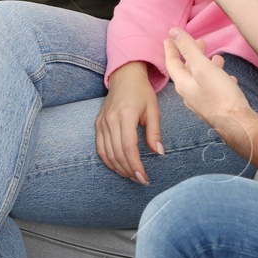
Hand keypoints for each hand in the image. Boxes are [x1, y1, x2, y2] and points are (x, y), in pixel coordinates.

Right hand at [96, 62, 161, 184]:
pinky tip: (119, 167)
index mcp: (125, 115)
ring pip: (107, 154)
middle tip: (141, 180)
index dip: (136, 165)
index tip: (144, 178)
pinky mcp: (98, 125)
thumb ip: (155, 132)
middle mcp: (110, 120)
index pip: (128, 147)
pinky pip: (100, 149)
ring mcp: (102, 123)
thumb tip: (159, 153)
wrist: (124, 76)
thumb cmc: (142, 92)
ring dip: (119, 169)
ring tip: (132, 176)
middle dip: (129, 171)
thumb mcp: (154, 109)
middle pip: (117, 154)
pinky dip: (109, 161)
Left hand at [164, 29, 255, 158]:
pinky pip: (214, 89)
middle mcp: (190, 95)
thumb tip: (174, 32)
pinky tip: (228, 77)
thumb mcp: (203, 67)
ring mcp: (202, 103)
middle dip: (193, 54)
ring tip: (217, 58)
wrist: (239, 124)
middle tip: (200, 42)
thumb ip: (188, 49)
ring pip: (202, 79)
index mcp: (184, 85)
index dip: (171, 49)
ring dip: (208, 66)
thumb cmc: (221, 96)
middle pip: (188, 70)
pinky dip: (218, 79)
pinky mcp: (216, 108)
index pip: (172, 63)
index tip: (169, 38)